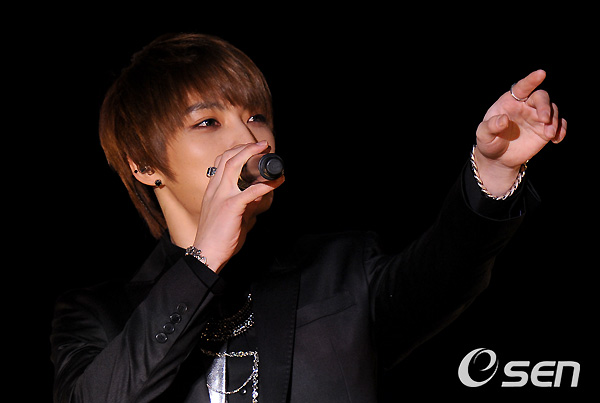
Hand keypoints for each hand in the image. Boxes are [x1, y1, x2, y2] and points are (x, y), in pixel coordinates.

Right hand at [193, 141, 284, 272]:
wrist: (207, 253)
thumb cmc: (217, 237)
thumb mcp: (227, 215)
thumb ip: (242, 205)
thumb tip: (257, 201)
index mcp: (213, 190)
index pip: (221, 161)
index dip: (237, 151)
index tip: (251, 148)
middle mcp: (215, 189)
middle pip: (228, 158)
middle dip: (246, 147)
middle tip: (262, 145)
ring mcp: (222, 196)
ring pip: (234, 165)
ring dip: (252, 155)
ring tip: (266, 152)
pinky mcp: (231, 207)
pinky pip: (251, 191)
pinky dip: (266, 184)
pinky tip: (277, 182)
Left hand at [474, 70, 566, 195]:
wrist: (498, 158)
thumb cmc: (489, 141)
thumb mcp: (484, 135)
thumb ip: (490, 126)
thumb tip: (503, 119)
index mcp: (510, 101)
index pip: (522, 87)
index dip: (531, 80)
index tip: (541, 73)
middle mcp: (526, 106)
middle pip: (541, 97)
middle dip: (545, 106)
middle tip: (544, 119)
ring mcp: (537, 117)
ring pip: (553, 110)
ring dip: (554, 121)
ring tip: (548, 135)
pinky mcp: (545, 130)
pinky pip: (559, 125)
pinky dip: (561, 130)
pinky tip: (556, 139)